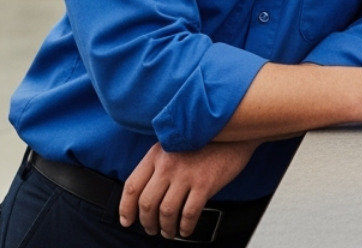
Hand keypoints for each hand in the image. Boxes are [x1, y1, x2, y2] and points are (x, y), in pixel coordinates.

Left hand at [119, 139, 260, 238]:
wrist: (235, 129)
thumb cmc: (206, 137)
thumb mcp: (175, 142)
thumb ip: (159, 162)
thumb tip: (146, 191)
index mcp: (157, 154)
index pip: (132, 186)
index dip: (126, 208)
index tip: (127, 220)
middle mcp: (168, 165)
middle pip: (147, 203)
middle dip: (146, 222)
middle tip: (151, 229)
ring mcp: (186, 174)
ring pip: (166, 212)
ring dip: (165, 228)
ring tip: (168, 232)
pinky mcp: (205, 183)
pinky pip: (189, 213)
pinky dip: (185, 227)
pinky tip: (186, 230)